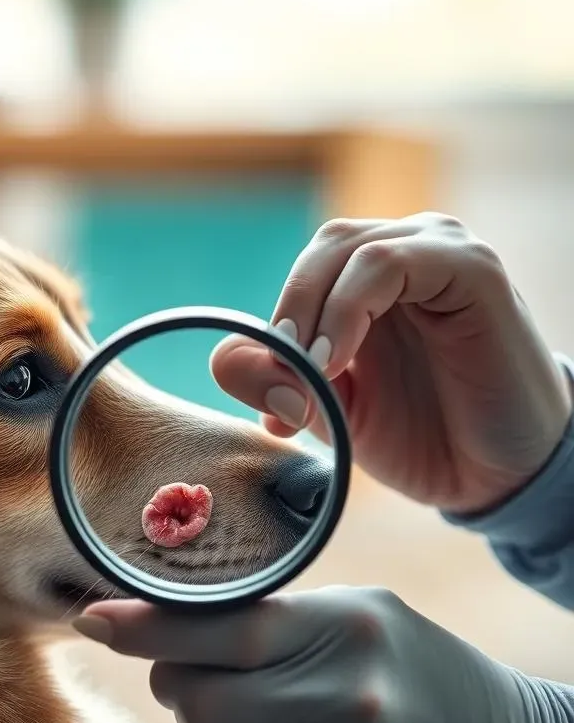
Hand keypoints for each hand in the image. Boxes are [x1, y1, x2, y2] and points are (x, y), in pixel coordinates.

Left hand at [76, 588, 573, 722]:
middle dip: (185, 693)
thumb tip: (148, 621)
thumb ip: (269, 616)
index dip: (145, 626)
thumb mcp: (358, 620)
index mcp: (346, 631)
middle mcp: (346, 704)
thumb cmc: (412, 677)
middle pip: (197, 704)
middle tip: (213, 687)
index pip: (218, 627)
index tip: (95, 619)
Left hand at [212, 212, 571, 513]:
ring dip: (311, 318)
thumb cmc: (418, 435)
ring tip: (313, 382)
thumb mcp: (327, 411)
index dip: (270, 335)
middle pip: (317, 253)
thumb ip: (273, 381)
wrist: (496, 475)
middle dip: (286, 324)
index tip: (273, 410)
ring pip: (343, 247)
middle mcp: (403, 253)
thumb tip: (224, 359)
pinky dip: (347, 308)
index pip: (302, 276)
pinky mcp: (471, 268)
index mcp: (367, 282)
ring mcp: (438, 252)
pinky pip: (388, 261)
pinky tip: (337, 360)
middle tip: (284, 395)